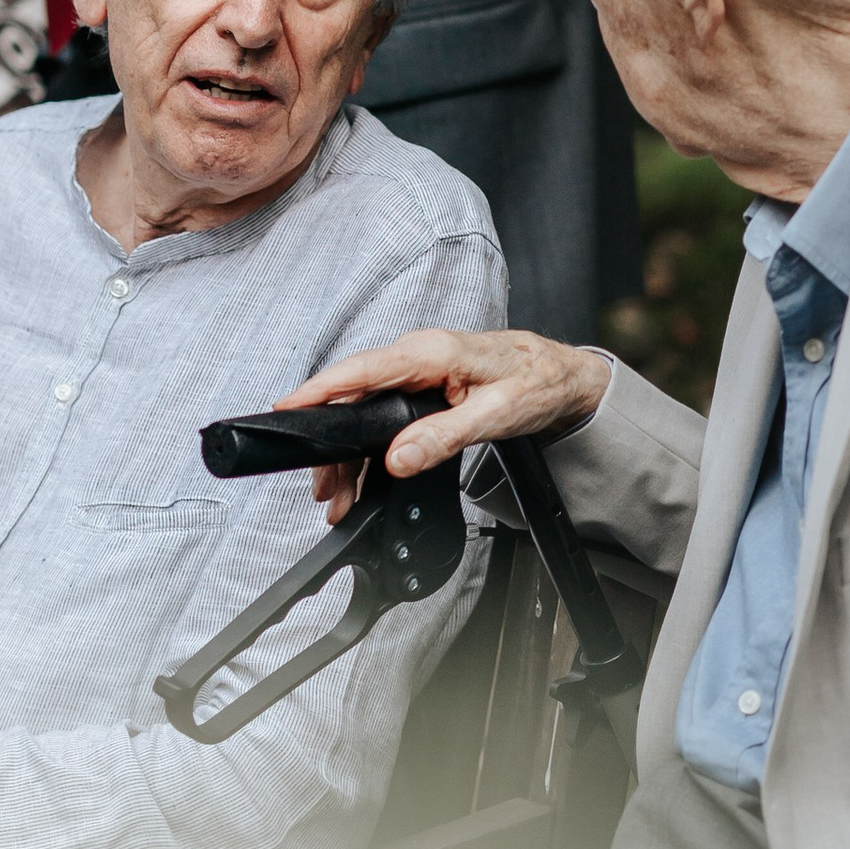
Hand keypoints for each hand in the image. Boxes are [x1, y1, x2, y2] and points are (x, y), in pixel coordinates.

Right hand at [277, 329, 611, 518]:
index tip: (288, 408)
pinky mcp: (419, 385)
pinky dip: (368, 445)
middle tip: (323, 490)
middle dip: (331, 444)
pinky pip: (380, 412)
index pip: (361, 370)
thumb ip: (443, 436)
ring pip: (364, 409)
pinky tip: (361, 475)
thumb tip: (399, 458)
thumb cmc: (535, 383)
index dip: (320, 390)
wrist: (561, 376)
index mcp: (430, 353)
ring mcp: (415, 370)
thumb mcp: (495, 416)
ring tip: (338, 495)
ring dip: (348, 453)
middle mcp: (416, 356)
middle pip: (354, 398)